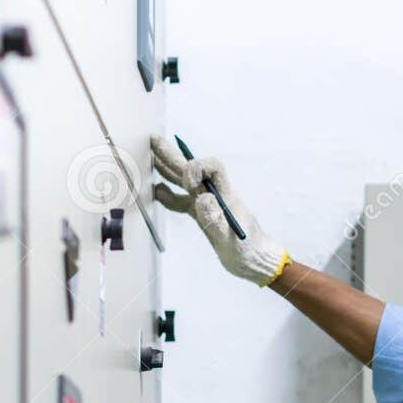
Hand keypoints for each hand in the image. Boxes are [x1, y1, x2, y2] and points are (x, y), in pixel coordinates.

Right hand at [150, 136, 289, 285]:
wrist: (254, 261)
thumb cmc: (247, 251)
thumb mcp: (230, 239)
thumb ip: (215, 220)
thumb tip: (202, 198)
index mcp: (226, 196)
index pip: (214, 167)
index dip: (197, 168)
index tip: (188, 184)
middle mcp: (216, 195)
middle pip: (193, 168)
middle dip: (172, 154)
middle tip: (152, 141)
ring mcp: (208, 203)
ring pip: (184, 181)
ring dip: (167, 169)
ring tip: (148, 157)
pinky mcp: (202, 214)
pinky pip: (182, 199)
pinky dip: (168, 194)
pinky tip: (156, 191)